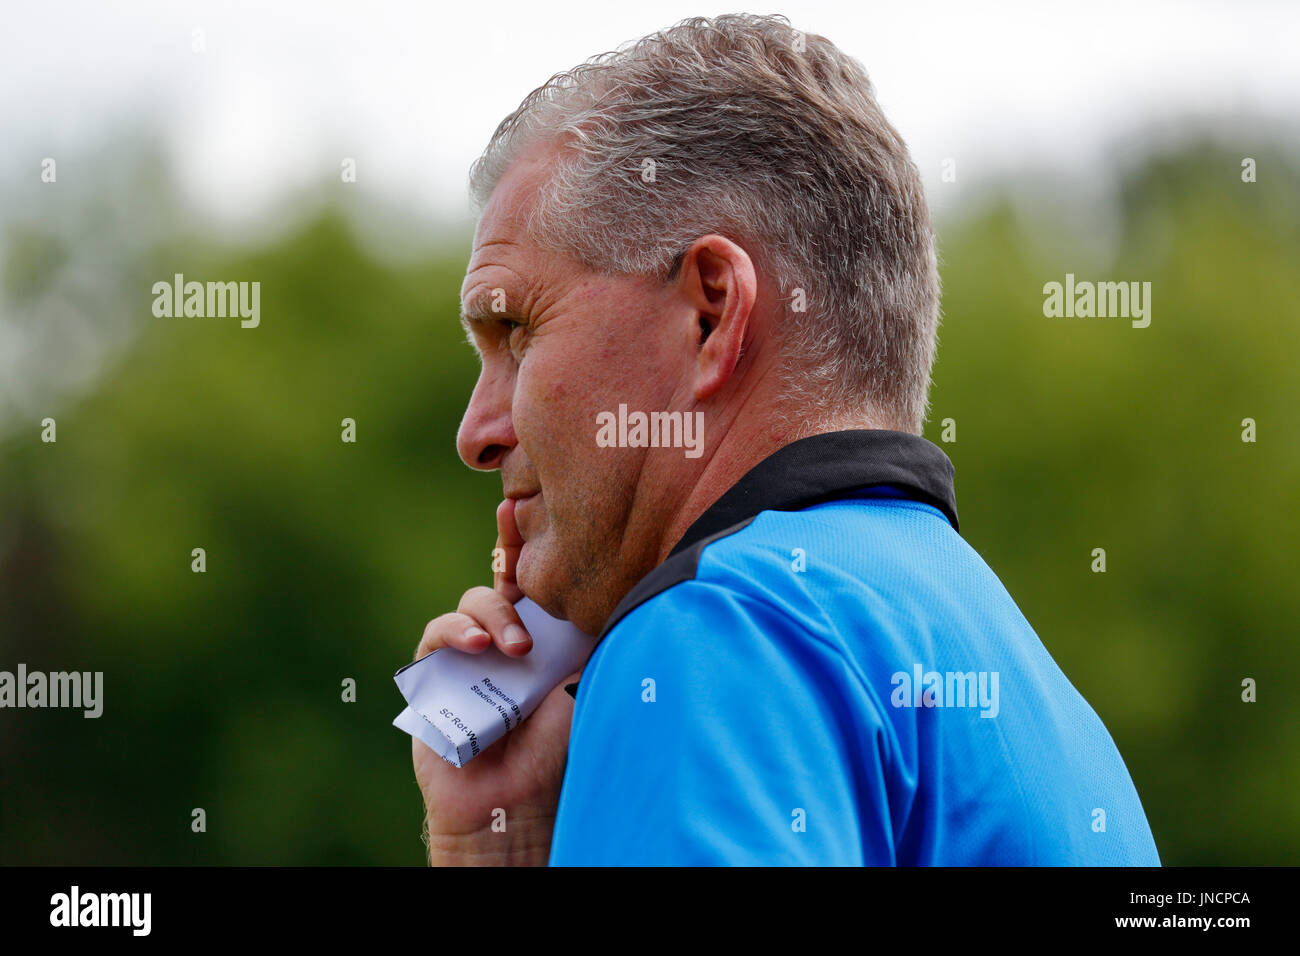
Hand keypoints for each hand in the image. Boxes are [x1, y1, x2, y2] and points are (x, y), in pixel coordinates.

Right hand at [410, 497, 581, 865]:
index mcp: (543, 631)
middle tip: (523, 548)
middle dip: (511, 549)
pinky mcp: (434, 670)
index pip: (540, 578)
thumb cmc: (552, 745)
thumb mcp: (585, 682)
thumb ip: (594, 639)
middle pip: (504, 575)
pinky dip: (457, 632)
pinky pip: (437, 633)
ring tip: (515, 648)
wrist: (511, 798)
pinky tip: (478, 648)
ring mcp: (467, 649)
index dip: (535, 542)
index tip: (535, 505)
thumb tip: (630, 593)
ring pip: (475, 601)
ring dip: (495, 615)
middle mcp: (504, 633)